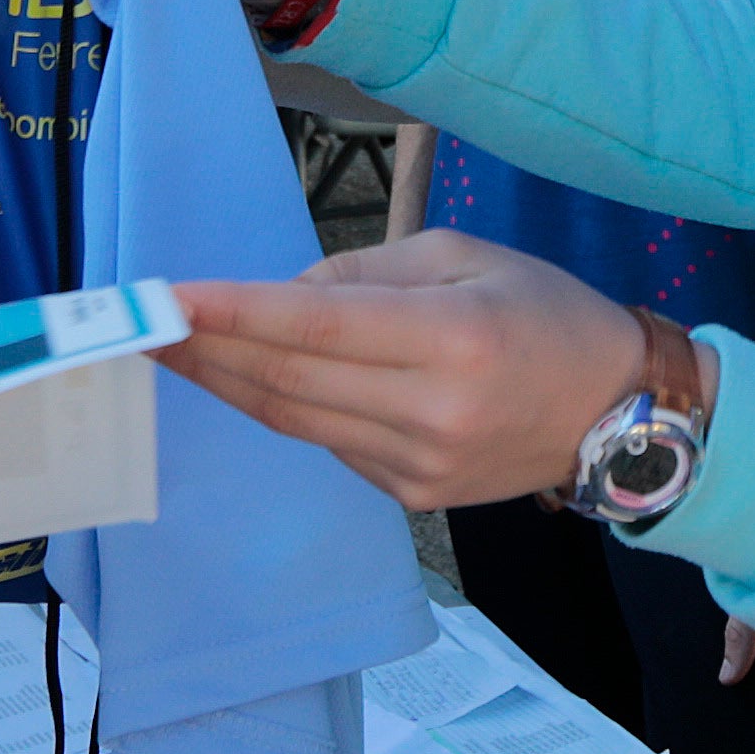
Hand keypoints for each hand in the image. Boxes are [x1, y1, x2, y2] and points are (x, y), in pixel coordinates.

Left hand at [161, 235, 638, 504]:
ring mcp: (417, 465)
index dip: (230, 313)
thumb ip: (367, 271)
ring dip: (224, 381)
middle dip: (202, 349)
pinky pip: (326, 443)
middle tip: (136, 323)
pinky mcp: (410, 497)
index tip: (163, 300)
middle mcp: (430, 412)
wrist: (619, 414)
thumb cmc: (547, 314)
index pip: (315, 325)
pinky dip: (286, 405)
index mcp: (452, 340)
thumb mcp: (466, 256)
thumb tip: (282, 296)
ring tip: (170, 347)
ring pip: (292, 419)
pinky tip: (257, 376)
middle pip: (285, 380)